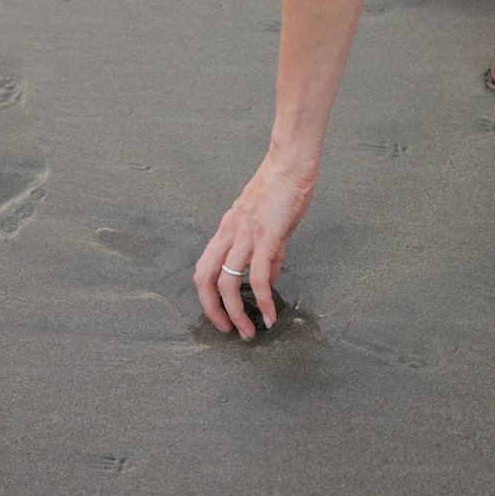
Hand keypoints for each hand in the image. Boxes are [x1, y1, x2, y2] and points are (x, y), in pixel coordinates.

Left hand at [194, 150, 316, 340]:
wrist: (290, 164)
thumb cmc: (282, 186)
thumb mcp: (268, 222)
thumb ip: (267, 253)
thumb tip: (267, 279)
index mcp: (227, 229)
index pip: (204, 267)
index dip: (208, 294)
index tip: (222, 313)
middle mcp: (229, 234)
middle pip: (204, 279)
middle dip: (212, 311)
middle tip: (228, 330)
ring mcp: (245, 236)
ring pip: (227, 284)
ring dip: (235, 313)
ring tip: (249, 331)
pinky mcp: (265, 238)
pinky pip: (258, 278)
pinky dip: (263, 301)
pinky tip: (271, 315)